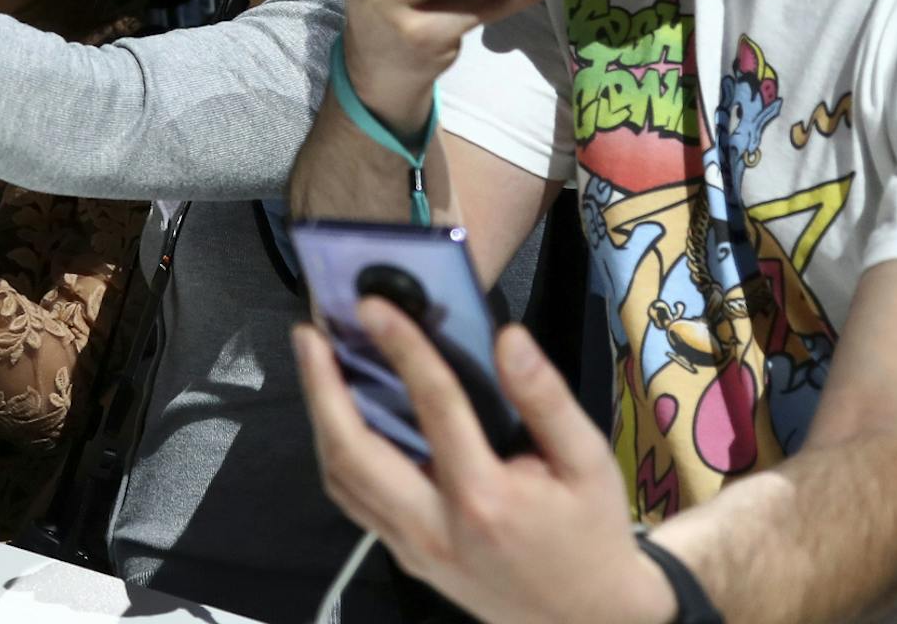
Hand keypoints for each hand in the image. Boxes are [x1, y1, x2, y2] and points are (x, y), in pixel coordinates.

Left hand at [292, 301, 676, 623]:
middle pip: (354, 452)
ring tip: (314, 364)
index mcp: (484, 499)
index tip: (373, 305)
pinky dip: (336, 452)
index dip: (401, 347)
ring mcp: (411, 548)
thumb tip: (509, 338)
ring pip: (341, 480)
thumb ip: (547, 399)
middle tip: (307, 334)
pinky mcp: (403, 557)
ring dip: (320, 418)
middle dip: (321, 387)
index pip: (434, 406)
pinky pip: (354, 500)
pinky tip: (337, 414)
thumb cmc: (590, 533)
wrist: (587, 619)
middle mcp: (434, 527)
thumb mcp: (589, 464)